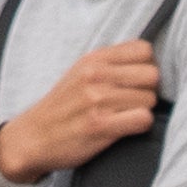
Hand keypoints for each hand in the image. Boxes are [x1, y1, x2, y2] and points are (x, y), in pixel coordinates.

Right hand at [0, 41, 161, 186]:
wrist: (33, 137)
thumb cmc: (63, 106)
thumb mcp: (80, 72)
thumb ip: (110, 63)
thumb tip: (148, 60)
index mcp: (93, 59)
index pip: (144, 49)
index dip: (148, 66)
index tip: (137, 80)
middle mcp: (95, 75)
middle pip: (152, 75)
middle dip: (148, 90)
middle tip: (133, 102)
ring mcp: (97, 99)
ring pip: (150, 99)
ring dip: (143, 110)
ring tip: (123, 116)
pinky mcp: (100, 125)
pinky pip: (143, 119)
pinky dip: (140, 126)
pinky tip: (124, 128)